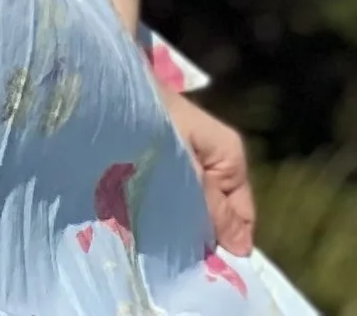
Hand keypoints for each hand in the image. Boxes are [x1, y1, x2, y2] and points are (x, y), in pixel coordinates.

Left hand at [157, 85, 255, 256]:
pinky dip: (165, 213)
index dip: (227, 246)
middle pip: (219, 216)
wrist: (112, 90)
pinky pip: (177, 198)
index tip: (203, 267)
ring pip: (196, 210)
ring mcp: (194, 163)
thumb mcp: (188, 173)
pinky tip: (148, 224)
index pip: (244, 219)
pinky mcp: (169, 164)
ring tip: (159, 240)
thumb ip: (215, 212)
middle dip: (200, 237)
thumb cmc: (152, 124)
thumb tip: (244, 251)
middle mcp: (217, 163)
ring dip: (179, 226)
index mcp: (232, 159)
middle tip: (175, 255)